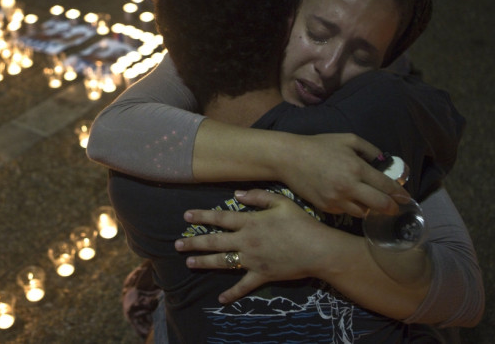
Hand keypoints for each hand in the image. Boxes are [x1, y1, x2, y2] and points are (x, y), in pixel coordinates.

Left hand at [175, 189, 332, 303]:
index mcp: (249, 222)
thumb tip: (237, 194)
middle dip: (194, 243)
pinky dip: (231, 293)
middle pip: (214, 241)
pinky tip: (220, 299)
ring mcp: (252, 260)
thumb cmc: (301, 223)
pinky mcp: (261, 276)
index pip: (220, 218)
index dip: (202, 216)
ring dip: (204, 262)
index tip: (186, 216)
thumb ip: (257, 197)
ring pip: (222, 262)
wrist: (317, 249)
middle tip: (177, 245)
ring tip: (188, 263)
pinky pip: (243, 286)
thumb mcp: (281, 202)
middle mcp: (246, 241)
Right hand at [282, 133, 407, 216]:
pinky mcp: (326, 207)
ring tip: (371, 203)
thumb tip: (385, 162)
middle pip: (380, 205)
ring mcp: (336, 200)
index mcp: (356, 168)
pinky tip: (351, 200)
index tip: (406, 198)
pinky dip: (352, 207)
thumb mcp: (347, 139)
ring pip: (363, 212)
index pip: (386, 186)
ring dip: (370, 208)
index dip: (399, 194)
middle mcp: (349, 187)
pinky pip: (346, 212)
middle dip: (392, 208)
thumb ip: (370, 150)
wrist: (289, 158)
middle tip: (396, 208)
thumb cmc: (319, 145)